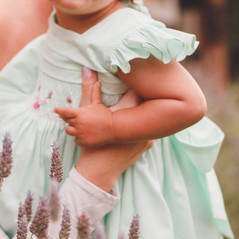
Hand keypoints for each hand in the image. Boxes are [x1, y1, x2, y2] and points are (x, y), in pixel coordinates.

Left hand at [53, 68, 116, 146]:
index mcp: (79, 113)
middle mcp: (78, 123)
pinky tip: (84, 135)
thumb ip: (94, 92)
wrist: (114, 128)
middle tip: (70, 118)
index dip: (59, 110)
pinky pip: (76, 140)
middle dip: (68, 119)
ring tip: (78, 127)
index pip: (64, 111)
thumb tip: (97, 81)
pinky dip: (78, 138)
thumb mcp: (98, 103)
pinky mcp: (83, 141)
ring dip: (72, 128)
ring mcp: (80, 133)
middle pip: (66, 121)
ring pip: (69, 131)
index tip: (55, 110)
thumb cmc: (105, 114)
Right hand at [67, 68, 151, 190]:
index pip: (141, 92)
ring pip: (152, 118)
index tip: (140, 77)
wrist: (98, 170)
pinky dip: (145, 127)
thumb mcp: (88, 112)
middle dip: (145, 97)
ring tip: (150, 103)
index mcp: (129, 112)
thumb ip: (89, 89)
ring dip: (147, 113)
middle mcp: (142, 124)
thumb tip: (87, 68)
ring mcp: (147, 136)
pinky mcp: (147, 146)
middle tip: (146, 87)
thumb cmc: (92, 141)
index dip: (140, 84)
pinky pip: (151, 131)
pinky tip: (142, 124)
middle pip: (149, 104)